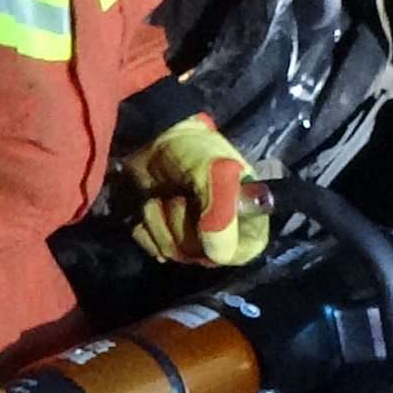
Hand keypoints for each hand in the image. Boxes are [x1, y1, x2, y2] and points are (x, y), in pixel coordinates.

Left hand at [118, 114, 269, 267]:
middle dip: (182, 226)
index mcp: (246, 213)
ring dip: (161, 223)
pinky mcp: (165, 234)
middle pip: (204, 256)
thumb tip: (219, 255)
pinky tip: (148, 208)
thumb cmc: (190, 150)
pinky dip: (147, 231)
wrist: (148, 136)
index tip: (204, 227)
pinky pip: (156, 250)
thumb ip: (221, 213)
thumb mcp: (214, 173)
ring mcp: (191, 233)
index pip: (244, 251)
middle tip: (178, 197)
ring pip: (177, 254)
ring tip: (160, 197)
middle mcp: (221, 228)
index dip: (222, 246)